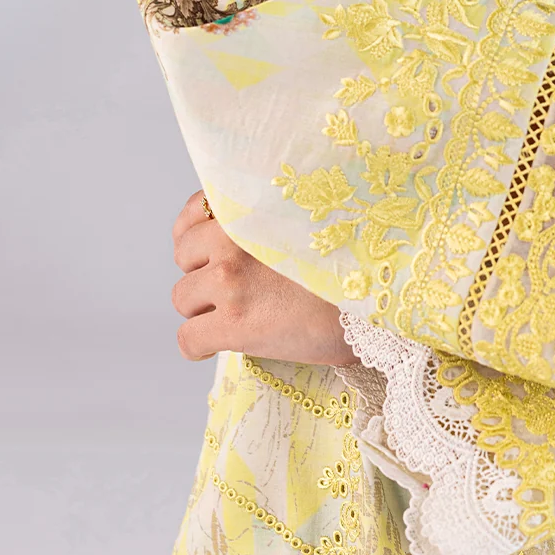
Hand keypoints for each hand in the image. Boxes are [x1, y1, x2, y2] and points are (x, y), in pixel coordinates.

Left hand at [171, 191, 354, 364]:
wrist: (373, 308)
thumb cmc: (348, 270)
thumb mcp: (304, 225)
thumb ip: (265, 222)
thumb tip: (232, 237)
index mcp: (252, 209)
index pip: (194, 211)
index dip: (195, 235)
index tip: (206, 251)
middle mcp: (233, 237)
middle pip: (183, 257)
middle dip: (202, 274)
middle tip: (234, 288)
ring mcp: (230, 280)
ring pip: (181, 298)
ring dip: (204, 310)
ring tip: (237, 316)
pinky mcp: (232, 323)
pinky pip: (187, 339)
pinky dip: (200, 345)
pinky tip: (221, 344)